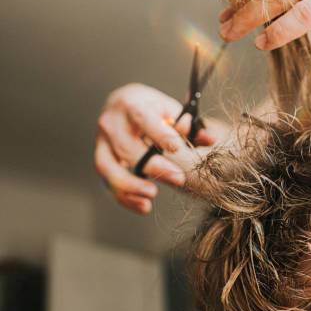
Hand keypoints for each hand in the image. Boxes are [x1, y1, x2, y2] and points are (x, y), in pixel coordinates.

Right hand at [94, 83, 229, 213]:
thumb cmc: (153, 108)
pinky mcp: (101, 159)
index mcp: (131, 104)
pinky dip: (124, 197)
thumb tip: (210, 139)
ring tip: (152, 195)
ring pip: (108, 167)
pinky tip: (144, 206)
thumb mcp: (171, 110)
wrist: (124, 105)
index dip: (160, 134)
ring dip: (130, 186)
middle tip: (179, 178)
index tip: (177, 149)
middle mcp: (111, 123)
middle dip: (154, 166)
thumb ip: (189, 126)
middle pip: (128, 148)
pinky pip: (107, 182)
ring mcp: (102, 142)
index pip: (143, 118)